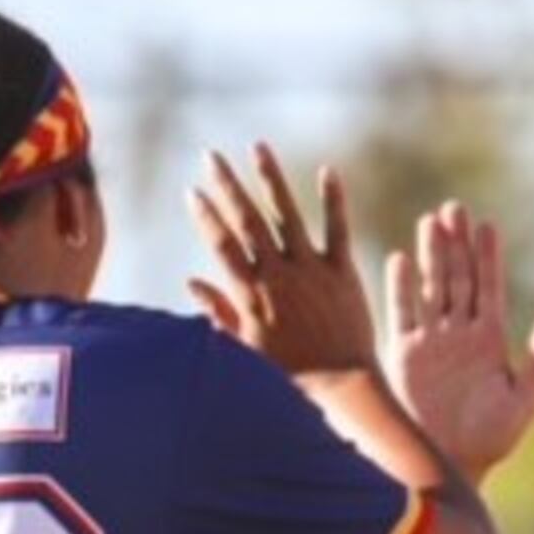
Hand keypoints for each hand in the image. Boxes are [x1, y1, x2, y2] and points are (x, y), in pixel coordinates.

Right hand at [186, 144, 378, 376]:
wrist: (342, 386)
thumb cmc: (290, 375)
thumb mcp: (246, 350)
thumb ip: (220, 313)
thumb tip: (192, 281)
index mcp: (252, 294)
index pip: (223, 245)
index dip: (205, 216)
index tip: (191, 190)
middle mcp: (279, 275)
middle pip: (248, 221)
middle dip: (227, 185)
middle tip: (210, 155)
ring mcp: (312, 270)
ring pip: (288, 215)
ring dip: (271, 179)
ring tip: (258, 147)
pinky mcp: (342, 272)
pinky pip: (337, 230)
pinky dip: (333, 200)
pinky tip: (328, 170)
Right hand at [385, 201, 533, 482]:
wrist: (449, 466)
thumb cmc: (490, 439)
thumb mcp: (523, 399)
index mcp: (489, 340)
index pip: (488, 288)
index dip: (488, 256)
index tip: (488, 225)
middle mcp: (459, 334)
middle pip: (458, 279)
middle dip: (457, 244)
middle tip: (455, 208)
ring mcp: (430, 342)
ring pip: (431, 288)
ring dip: (431, 257)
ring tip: (431, 222)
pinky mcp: (404, 355)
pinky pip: (402, 315)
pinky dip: (401, 289)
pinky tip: (401, 260)